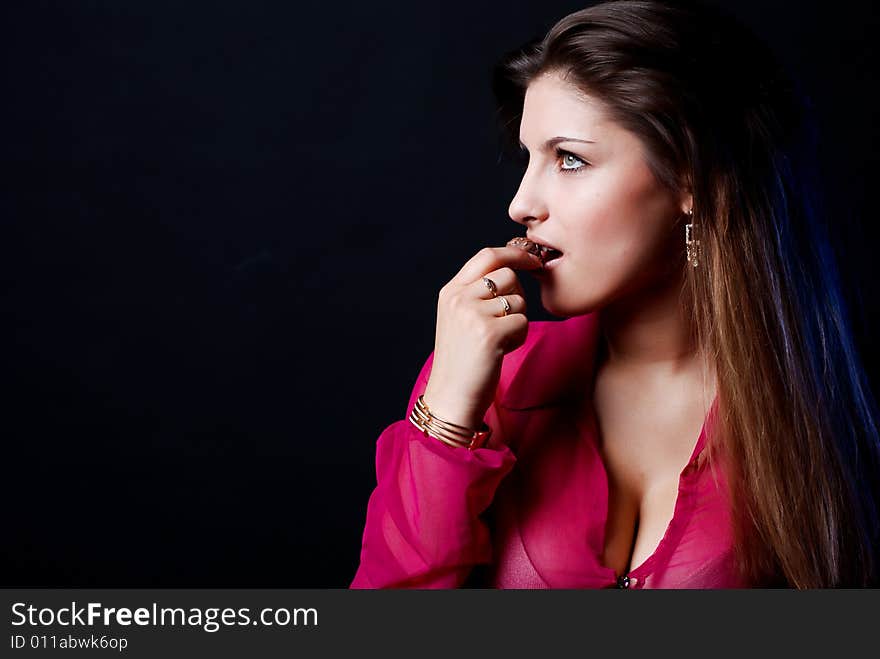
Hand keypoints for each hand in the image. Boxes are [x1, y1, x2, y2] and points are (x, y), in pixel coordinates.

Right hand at [421, 244, 543, 429]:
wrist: (451, 397)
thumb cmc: (462, 360)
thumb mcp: (459, 318)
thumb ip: (477, 293)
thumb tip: (513, 269)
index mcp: (450, 292)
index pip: (486, 255)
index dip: (514, 253)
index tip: (532, 259)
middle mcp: (458, 298)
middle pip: (507, 275)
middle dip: (517, 295)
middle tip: (507, 320)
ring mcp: (472, 314)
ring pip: (518, 300)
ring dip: (518, 320)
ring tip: (500, 340)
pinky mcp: (489, 333)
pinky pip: (523, 322)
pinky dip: (519, 337)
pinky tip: (502, 351)